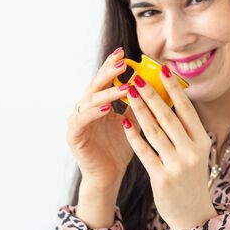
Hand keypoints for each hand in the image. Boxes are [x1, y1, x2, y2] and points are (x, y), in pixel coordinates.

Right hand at [66, 47, 138, 188]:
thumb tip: (155, 87)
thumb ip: (137, 106)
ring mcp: (77, 121)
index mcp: (97, 104)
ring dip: (107, 92)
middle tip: (121, 61)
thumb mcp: (131, 124)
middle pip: (95, 86)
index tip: (123, 53)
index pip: (104, 81)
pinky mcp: (74, 135)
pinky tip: (107, 107)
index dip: (111, 67)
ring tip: (124, 87)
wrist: (108, 176)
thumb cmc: (118, 150)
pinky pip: (82, 120)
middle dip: (108, 72)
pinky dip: (94, 112)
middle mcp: (84, 108)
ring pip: (89, 100)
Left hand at [122, 66, 217, 229]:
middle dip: (151, 95)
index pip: (186, 109)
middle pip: (168, 116)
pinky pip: (144, 151)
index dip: (173, 88)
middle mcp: (192, 150)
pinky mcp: (162, 178)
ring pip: (154, 131)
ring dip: (139, 109)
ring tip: (128, 94)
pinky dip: (133, 135)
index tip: (162, 69)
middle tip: (137, 78)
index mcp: (201, 140)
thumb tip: (168, 100)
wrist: (193, 213)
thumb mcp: (195, 151)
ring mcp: (177, 165)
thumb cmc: (190, 177)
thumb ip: (184, 130)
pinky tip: (123, 121)